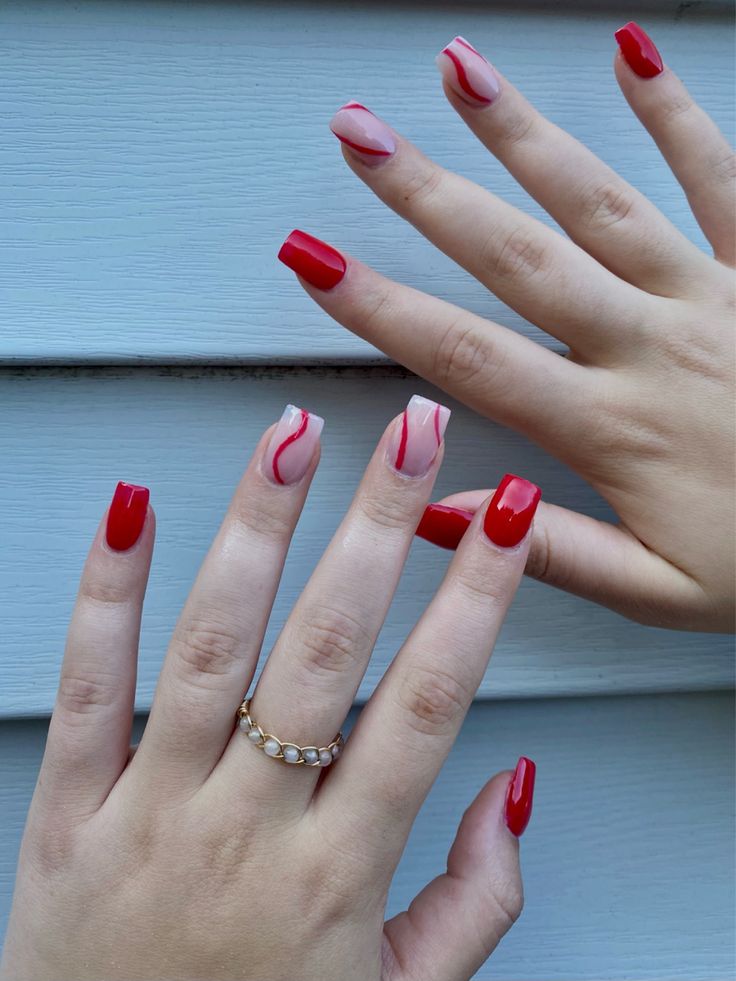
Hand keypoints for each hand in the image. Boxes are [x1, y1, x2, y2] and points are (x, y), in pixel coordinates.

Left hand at [1, 399, 538, 980]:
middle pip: (327, 648)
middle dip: (379, 526)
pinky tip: (132, 510)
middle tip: (414, 438)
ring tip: (294, 441)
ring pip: (211, 645)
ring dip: (258, 530)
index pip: (426, 704)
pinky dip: (107, 593)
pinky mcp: (67, 814)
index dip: (473, 601)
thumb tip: (511, 785)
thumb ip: (474, 899)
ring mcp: (148, 814)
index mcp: (335, 877)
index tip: (505, 523)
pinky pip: (87, 688)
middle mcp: (244, 831)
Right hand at [277, 23, 734, 631]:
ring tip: (460, 73)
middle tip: (358, 136)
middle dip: (425, 192)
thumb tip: (442, 513)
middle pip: (516, 255)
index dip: (380, 305)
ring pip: (600, 199)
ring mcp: (713, 295)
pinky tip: (632, 59)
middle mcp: (652, 345)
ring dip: (522, 133)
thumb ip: (548, 553)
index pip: (467, 357)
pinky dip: (674, 115)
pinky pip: (724, 177)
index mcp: (613, 428)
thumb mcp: (658, 593)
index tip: (317, 260)